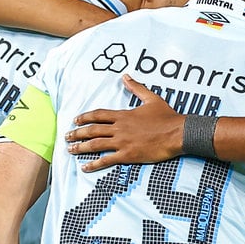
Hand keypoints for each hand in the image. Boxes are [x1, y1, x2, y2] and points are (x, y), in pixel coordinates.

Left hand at [65, 74, 182, 171]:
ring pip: (96, 144)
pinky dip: (95, 164)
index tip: (76, 120)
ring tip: (70, 150)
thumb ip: (136, 87)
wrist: (178, 133)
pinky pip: (107, 160)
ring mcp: (123, 142)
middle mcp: (120, 128)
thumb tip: (126, 76)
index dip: (85, 117)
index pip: (99, 115)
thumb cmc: (167, 117)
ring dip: (81, 147)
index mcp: (123, 115)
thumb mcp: (151, 98)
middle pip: (92, 129)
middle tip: (67, 136)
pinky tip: (85, 167)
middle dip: (77, 133)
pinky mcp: (128, 155)